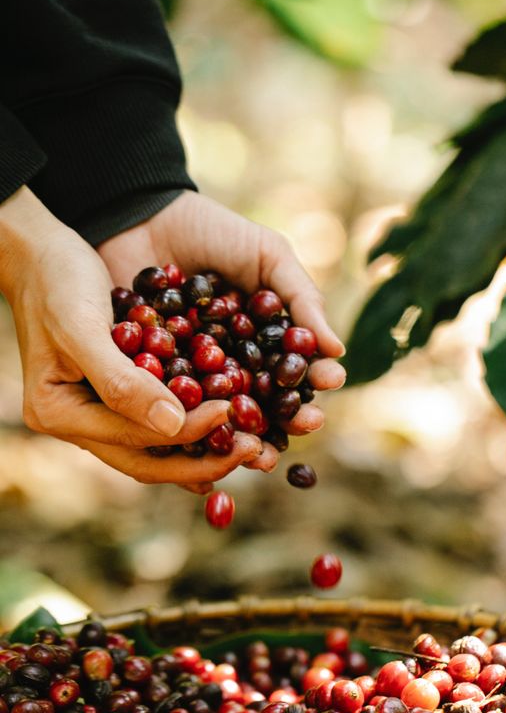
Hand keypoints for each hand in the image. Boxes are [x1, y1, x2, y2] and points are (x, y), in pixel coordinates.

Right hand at [0, 187, 247, 486]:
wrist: (41, 252)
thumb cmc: (56, 280)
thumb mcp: (83, 327)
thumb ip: (122, 381)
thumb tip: (173, 426)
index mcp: (60, 414)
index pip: (135, 439)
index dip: (188, 431)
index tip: (232, 411)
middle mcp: (79, 424)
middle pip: (150, 461)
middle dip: (205, 460)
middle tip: (256, 450)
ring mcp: (98, 415)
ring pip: (159, 449)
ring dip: (206, 450)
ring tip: (253, 447)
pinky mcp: (120, 397)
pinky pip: (162, 421)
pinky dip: (196, 427)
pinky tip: (232, 428)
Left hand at [98, 191, 345, 487]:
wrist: (140, 216)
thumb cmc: (212, 231)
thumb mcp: (267, 255)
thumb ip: (301, 298)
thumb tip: (337, 349)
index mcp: (266, 341)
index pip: (296, 372)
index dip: (315, 381)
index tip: (330, 381)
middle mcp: (235, 366)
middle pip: (265, 406)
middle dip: (286, 421)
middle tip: (301, 427)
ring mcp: (194, 378)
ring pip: (221, 418)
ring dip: (242, 437)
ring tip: (257, 448)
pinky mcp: (153, 382)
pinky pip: (172, 409)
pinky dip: (187, 426)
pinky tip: (203, 436)